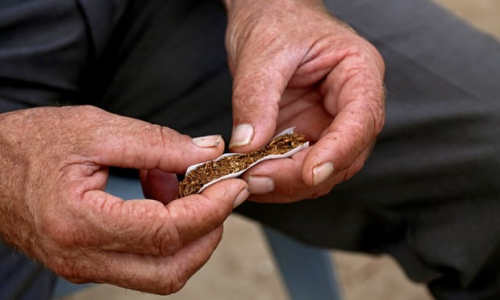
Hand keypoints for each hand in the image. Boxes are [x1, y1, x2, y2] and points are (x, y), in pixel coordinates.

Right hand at [0, 106, 248, 293]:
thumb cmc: (30, 145)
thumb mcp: (96, 129)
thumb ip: (158, 143)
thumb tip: (208, 152)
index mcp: (80, 222)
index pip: (167, 232)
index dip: (211, 210)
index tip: (233, 186)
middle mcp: (82, 258)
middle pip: (170, 270)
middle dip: (208, 232)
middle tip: (219, 193)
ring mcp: (85, 267)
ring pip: (161, 273)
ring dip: (189, 235)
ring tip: (179, 188)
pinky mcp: (90, 264)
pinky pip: (144, 263)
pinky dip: (167, 236)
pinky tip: (160, 199)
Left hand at [223, 0, 384, 201]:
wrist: (265, 17)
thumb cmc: (275, 22)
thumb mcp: (262, 54)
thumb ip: (256, 100)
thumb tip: (247, 146)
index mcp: (358, 73)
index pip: (361, 120)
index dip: (338, 151)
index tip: (309, 174)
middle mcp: (352, 105)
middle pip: (345, 156)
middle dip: (302, 175)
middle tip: (257, 179)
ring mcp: (329, 124)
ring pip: (323, 171)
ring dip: (287, 184)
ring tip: (248, 180)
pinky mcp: (307, 136)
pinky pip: (298, 168)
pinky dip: (276, 178)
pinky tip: (250, 177)